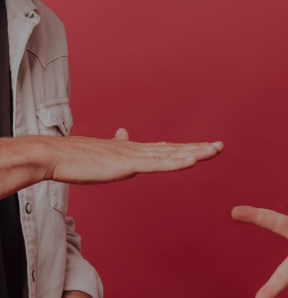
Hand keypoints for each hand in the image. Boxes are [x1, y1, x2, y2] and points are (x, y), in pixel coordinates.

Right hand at [47, 128, 222, 183]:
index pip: (166, 148)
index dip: (186, 148)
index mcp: (134, 149)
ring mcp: (134, 156)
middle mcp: (138, 149)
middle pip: (175, 149)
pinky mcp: (127, 165)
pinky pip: (157, 165)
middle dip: (199, 148)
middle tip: (220, 146)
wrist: (56, 156)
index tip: (203, 148)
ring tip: (215, 150)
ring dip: (195, 153)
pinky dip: (176, 163)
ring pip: (171, 155)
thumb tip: (124, 132)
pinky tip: (192, 161)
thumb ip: (117, 144)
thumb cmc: (77, 157)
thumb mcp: (103, 152)